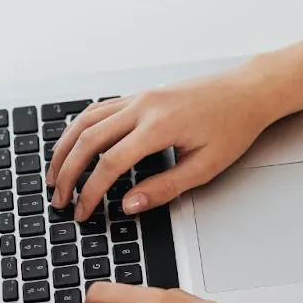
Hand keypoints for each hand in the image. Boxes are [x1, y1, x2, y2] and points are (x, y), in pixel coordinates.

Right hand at [45, 63, 284, 221]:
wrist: (247, 91)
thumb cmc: (233, 127)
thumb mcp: (205, 167)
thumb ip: (165, 188)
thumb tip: (129, 205)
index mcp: (159, 127)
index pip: (110, 163)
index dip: (90, 192)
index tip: (82, 211)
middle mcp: (143, 107)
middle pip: (88, 140)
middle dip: (68, 173)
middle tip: (59, 199)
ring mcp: (139, 97)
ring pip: (87, 120)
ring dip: (65, 148)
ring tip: (55, 175)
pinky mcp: (140, 95)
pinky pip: (99, 110)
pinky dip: (79, 129)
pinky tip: (73, 145)